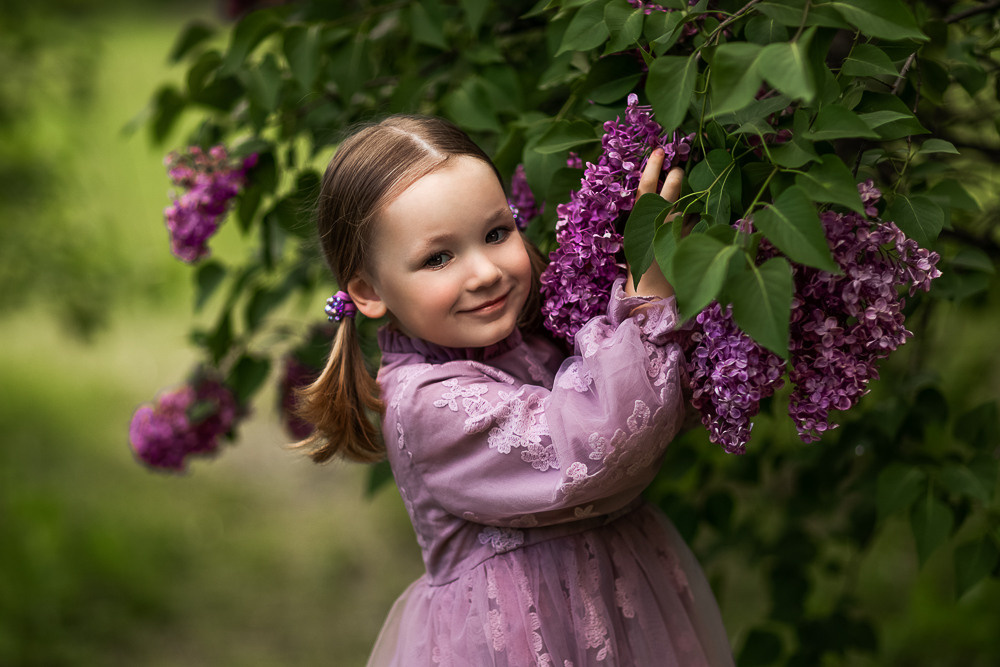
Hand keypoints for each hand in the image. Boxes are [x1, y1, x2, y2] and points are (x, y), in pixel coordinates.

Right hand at [625, 149, 683, 298]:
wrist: (651, 287)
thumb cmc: (641, 258)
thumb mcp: (636, 234)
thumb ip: (646, 214)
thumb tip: (656, 193)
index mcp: (642, 218)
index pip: (646, 185)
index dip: (652, 166)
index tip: (658, 150)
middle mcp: (661, 220)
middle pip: (672, 187)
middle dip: (677, 174)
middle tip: (678, 169)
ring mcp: (678, 229)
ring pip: (688, 203)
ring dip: (688, 200)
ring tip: (683, 204)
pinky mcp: (691, 238)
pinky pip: (696, 220)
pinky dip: (695, 219)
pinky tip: (690, 224)